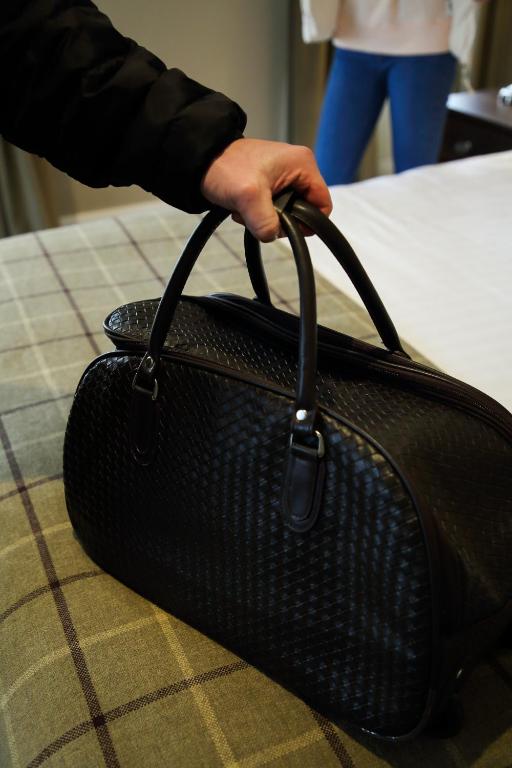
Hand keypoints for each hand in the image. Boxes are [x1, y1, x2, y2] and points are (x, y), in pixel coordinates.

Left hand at [200, 138, 331, 241]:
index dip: (309, 222)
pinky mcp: (269, 184)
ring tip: (246, 209)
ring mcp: (283, 176)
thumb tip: (272, 235)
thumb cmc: (225, 167)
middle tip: (259, 216)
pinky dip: (258, 214)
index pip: (323, 204)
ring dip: (266, 218)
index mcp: (303, 164)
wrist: (199, 161)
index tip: (286, 226)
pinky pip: (273, 209)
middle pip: (304, 210)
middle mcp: (297, 168)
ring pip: (286, 212)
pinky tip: (243, 208)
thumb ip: (265, 220)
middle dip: (282, 220)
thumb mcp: (248, 196)